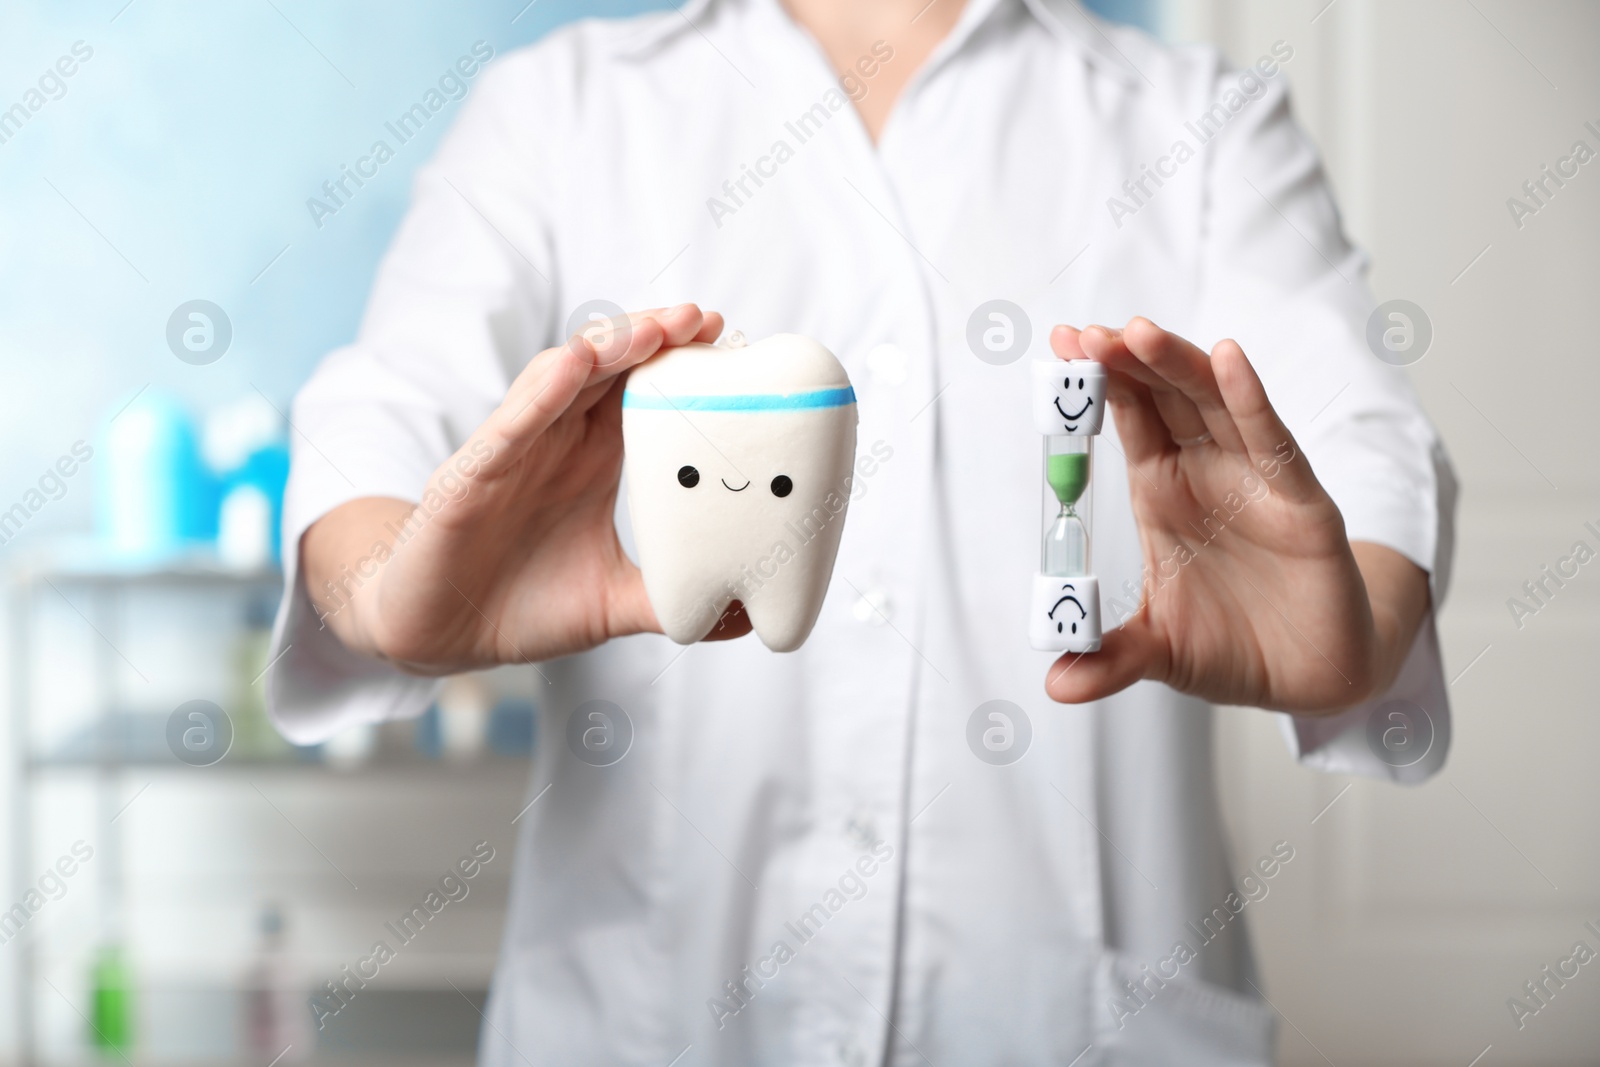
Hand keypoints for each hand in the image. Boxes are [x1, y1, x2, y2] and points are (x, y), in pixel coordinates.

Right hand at [301, 303, 750, 674]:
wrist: (444, 637)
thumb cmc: (524, 607)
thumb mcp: (614, 603)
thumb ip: (670, 600)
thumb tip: (743, 618)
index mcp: (594, 460)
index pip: (641, 391)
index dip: (679, 362)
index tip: (727, 342)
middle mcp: (556, 442)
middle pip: (608, 369)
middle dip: (654, 337)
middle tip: (703, 319)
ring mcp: (512, 453)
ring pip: (559, 380)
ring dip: (605, 348)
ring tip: (651, 329)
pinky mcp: (470, 477)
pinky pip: (508, 426)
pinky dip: (539, 393)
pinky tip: (572, 365)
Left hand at [1045, 318, 1428, 713]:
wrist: (1313, 677)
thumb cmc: (1233, 645)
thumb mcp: (1160, 653)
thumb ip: (1111, 659)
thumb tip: (1056, 685)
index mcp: (1165, 493)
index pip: (1130, 421)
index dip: (1099, 384)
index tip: (1062, 343)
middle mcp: (1208, 475)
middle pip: (1165, 400)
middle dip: (1128, 363)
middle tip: (1087, 332)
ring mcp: (1257, 483)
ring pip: (1214, 407)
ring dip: (1178, 368)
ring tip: (1140, 332)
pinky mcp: (1304, 505)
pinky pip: (1275, 445)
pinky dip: (1251, 402)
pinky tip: (1229, 361)